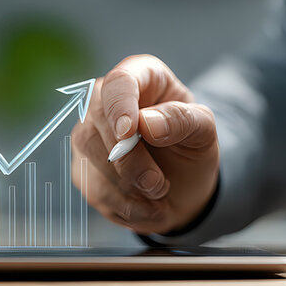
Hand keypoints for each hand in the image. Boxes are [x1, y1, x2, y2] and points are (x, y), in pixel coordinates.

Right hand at [71, 54, 218, 234]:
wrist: (183, 185)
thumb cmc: (191, 147)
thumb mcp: (203, 131)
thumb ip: (182, 120)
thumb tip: (147, 123)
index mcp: (139, 77)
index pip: (118, 82)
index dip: (120, 105)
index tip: (128, 131)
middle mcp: (104, 100)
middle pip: (98, 120)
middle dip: (128, 158)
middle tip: (158, 184)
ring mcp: (88, 133)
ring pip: (90, 154)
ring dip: (127, 185)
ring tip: (160, 194)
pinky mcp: (82, 167)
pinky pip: (93, 187)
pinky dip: (123, 205)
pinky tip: (148, 208)